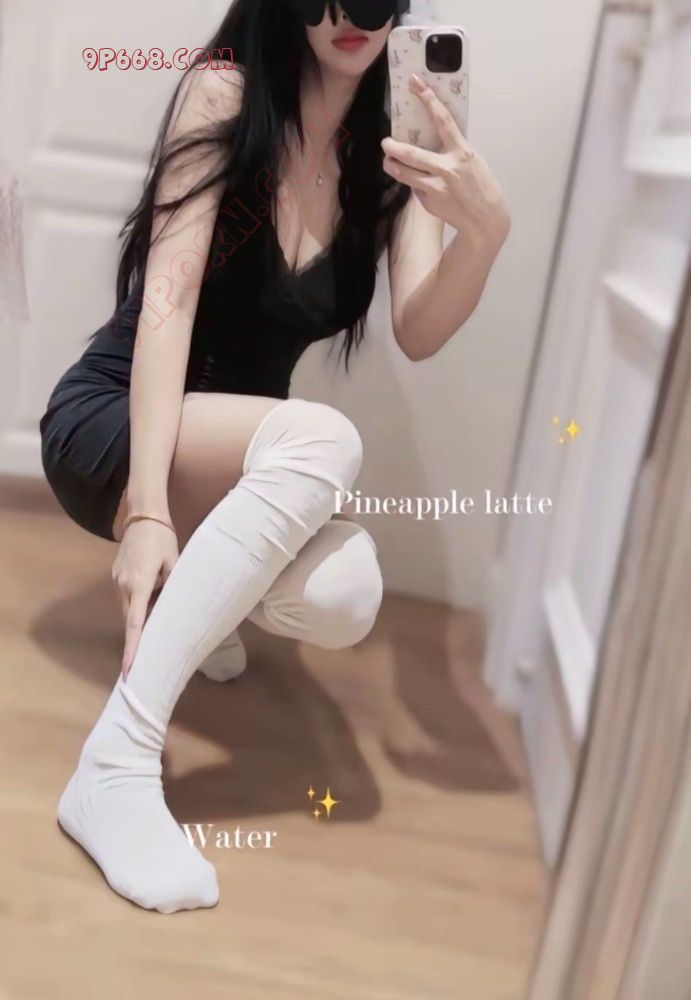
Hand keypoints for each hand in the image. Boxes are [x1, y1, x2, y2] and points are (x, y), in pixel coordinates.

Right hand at [111, 518, 178, 677]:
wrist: (143, 516)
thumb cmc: (163, 539)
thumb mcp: (174, 563)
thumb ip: (170, 587)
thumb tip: (170, 609)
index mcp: (139, 584)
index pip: (135, 624)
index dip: (133, 647)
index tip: (128, 668)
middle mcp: (123, 585)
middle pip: (132, 618)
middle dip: (140, 632)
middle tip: (153, 646)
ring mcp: (117, 579)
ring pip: (129, 607)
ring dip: (141, 612)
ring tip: (158, 606)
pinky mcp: (116, 574)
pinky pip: (127, 595)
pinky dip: (138, 600)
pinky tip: (151, 591)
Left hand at [381, 74, 510, 248]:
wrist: (485, 220)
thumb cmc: (481, 186)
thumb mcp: (472, 161)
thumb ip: (453, 150)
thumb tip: (430, 140)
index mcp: (462, 153)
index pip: (443, 121)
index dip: (428, 100)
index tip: (415, 84)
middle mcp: (447, 169)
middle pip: (411, 153)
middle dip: (393, 147)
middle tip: (385, 142)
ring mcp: (436, 188)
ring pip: (405, 173)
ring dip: (392, 166)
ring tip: (388, 161)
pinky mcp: (429, 202)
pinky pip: (415, 188)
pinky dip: (414, 184)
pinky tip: (421, 185)